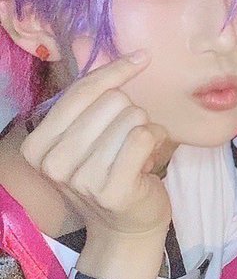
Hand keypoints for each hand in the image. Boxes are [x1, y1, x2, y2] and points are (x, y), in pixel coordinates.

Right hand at [22, 54, 171, 278]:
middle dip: (130, 114)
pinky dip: (157, 140)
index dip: (115, 71)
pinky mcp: (113, 190)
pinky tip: (149, 160)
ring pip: (132, 117)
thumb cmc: (110, 172)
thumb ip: (92, 99)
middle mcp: (53, 163)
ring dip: (145, 130)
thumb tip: (119, 51)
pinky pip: (144, 136)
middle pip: (111, 101)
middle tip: (127, 143)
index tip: (142, 58)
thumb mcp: (87, 137)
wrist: (126, 227)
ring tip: (136, 155)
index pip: (81, 91)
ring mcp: (81, 179)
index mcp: (38, 146)